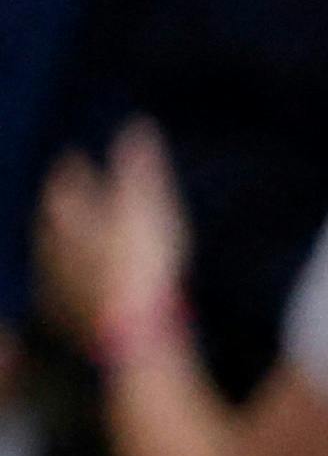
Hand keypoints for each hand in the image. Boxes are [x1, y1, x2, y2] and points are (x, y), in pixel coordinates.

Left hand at [33, 128, 185, 370]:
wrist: (130, 331)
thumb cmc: (140, 263)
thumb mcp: (148, 205)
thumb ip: (140, 167)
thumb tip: (137, 124)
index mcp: (71, 215)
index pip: (65, 184)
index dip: (72, 170)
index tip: (74, 159)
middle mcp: (56, 247)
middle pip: (51, 220)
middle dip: (58, 208)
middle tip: (62, 199)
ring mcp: (62, 285)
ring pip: (52, 257)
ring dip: (59, 247)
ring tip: (67, 243)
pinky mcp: (72, 318)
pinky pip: (63, 293)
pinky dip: (68, 285)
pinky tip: (76, 291)